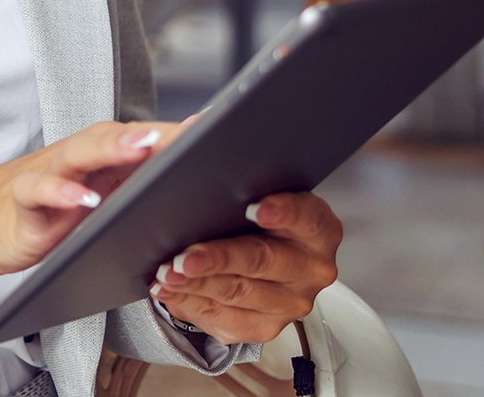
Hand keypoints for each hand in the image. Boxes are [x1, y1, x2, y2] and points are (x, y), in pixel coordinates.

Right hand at [0, 120, 187, 281]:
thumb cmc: (40, 215)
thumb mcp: (95, 207)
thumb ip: (133, 194)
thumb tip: (194, 197)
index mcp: (100, 162)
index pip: (144, 141)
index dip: (180, 135)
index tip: (222, 129)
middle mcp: (76, 161)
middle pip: (116, 137)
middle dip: (155, 133)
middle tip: (193, 131)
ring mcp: (47, 176)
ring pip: (81, 153)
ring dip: (113, 148)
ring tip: (145, 147)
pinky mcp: (21, 202)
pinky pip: (39, 191)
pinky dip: (61, 193)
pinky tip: (82, 200)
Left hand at [149, 191, 342, 345]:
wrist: (255, 263)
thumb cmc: (249, 219)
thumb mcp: (248, 191)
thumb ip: (228, 173)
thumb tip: (166, 156)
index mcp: (317, 228)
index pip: (307, 217)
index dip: (284, 211)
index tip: (256, 208)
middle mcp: (311, 267)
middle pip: (262, 259)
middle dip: (219, 258)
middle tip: (185, 256)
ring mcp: (290, 302)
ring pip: (239, 292)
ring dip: (197, 284)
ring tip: (168, 273)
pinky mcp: (265, 326)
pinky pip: (225, 319)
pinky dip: (191, 302)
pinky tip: (170, 290)